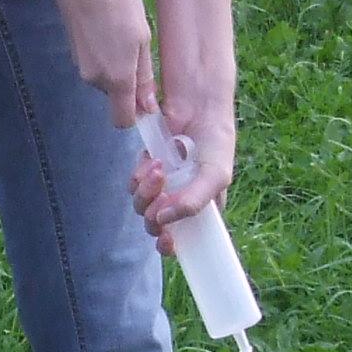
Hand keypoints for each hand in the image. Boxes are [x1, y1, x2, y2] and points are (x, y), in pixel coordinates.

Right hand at [50, 0, 156, 124]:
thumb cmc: (117, 4)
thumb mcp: (142, 38)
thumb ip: (144, 76)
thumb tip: (148, 106)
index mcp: (117, 79)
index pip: (123, 121)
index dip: (137, 114)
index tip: (148, 97)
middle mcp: (95, 81)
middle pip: (116, 99)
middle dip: (130, 85)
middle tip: (139, 51)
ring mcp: (82, 68)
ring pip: (107, 81)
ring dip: (119, 67)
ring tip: (123, 34)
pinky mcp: (75, 55)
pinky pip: (97, 67)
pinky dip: (106, 56)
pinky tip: (109, 30)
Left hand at [127, 96, 235, 250]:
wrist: (198, 106)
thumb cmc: (215, 143)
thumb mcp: (216, 175)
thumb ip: (194, 202)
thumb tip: (164, 221)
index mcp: (199, 207)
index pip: (183, 239)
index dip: (171, 245)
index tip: (166, 241)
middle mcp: (179, 199)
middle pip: (157, 224)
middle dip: (154, 218)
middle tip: (157, 208)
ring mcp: (163, 184)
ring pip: (143, 205)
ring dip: (147, 194)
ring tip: (159, 171)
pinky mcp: (147, 167)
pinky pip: (135, 183)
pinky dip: (140, 177)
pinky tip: (153, 162)